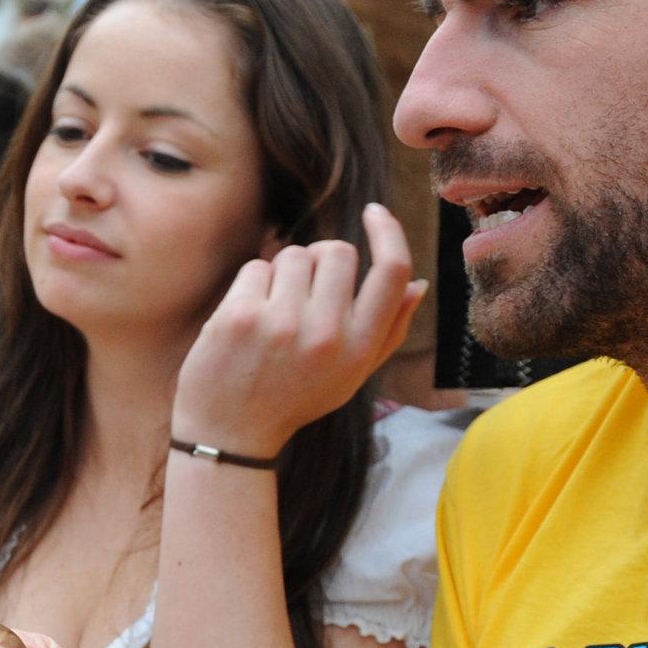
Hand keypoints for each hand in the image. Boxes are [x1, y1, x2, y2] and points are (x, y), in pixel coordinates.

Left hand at [170, 202, 425, 459]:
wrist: (229, 434)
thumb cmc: (294, 400)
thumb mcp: (352, 377)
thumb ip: (389, 332)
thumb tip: (418, 284)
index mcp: (359, 348)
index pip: (391, 271)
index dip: (388, 232)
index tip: (375, 213)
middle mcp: (325, 334)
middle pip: (339, 251)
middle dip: (321, 260)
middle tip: (305, 290)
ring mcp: (280, 324)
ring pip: (295, 253)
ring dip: (285, 271)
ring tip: (275, 309)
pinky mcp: (239, 317)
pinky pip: (258, 265)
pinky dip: (254, 283)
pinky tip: (249, 316)